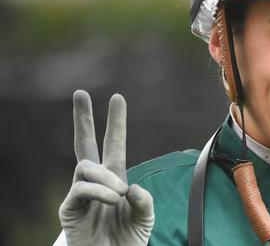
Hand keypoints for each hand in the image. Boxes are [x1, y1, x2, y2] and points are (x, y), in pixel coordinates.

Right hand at [58, 90, 153, 245]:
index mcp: (115, 179)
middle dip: (82, 119)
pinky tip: (113, 198)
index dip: (115, 123)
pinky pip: (80, 189)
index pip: (113, 145)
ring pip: (85, 167)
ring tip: (120, 193)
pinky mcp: (69, 210)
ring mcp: (80, 194)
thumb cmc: (128, 240)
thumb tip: (130, 187)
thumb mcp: (145, 218)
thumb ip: (144, 201)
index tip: (117, 97)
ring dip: (105, 177)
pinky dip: (98, 191)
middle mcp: (96, 182)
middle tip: (80, 93)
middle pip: (84, 144)